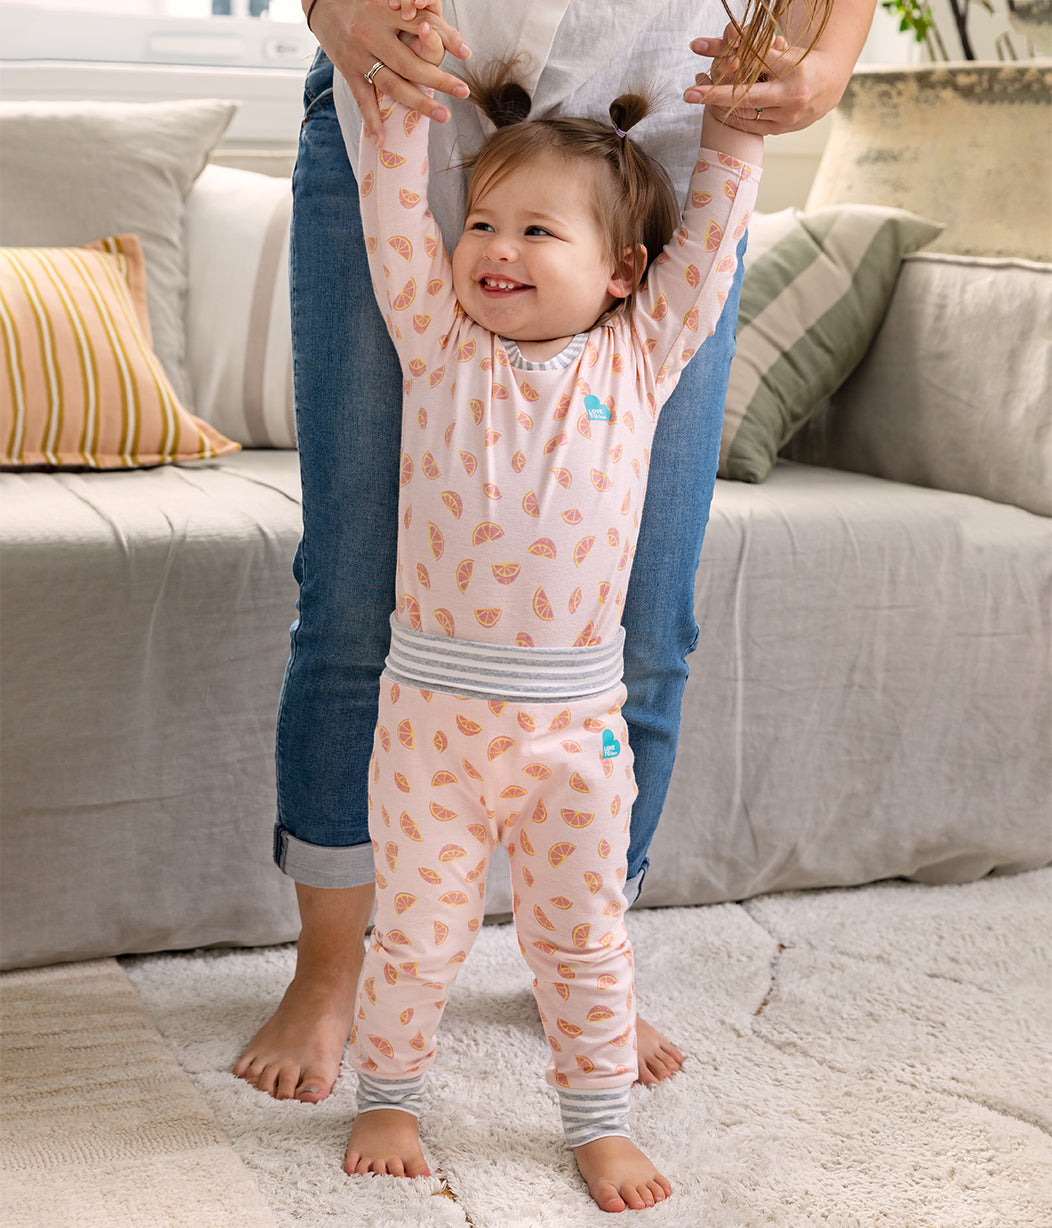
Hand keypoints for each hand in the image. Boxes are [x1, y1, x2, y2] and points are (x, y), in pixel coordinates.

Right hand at [304, 0, 470, 142]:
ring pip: (392, 84)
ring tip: (444, 115)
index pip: (422, 26)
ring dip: (419, 103)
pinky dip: (372, 121)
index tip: (467, 53)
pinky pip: (362, 99)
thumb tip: (436, 26)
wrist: (321, 2)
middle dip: (439, 79)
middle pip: (410, 62)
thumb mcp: (384, 1)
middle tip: (464, 92)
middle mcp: (372, 33)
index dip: (446, 39)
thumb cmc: (362, 3)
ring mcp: (358, 54)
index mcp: (386, 12)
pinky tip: (381, 140)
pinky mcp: (347, 69)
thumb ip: (408, 15)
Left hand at [685, 26, 851, 134]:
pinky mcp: (783, 130)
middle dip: (714, 96)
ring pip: (746, 114)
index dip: (729, 62)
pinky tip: (719, 110)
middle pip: (745, 97)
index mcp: (794, 69)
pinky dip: (735, 117)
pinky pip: (751, 126)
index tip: (702, 65)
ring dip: (722, 106)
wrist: (831, 84)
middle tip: (688, 94)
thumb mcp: (785, 51)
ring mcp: (788, 118)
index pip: (755, 64)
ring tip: (702, 96)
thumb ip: (758, 50)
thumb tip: (729, 41)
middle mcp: (792, 97)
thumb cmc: (804, 62)